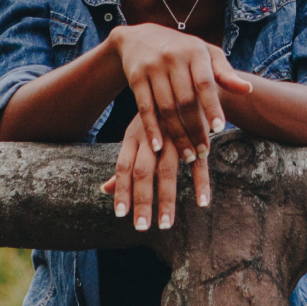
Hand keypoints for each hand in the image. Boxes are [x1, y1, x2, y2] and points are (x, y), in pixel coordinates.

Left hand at [101, 113, 210, 229]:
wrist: (189, 77)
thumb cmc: (159, 113)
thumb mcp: (137, 132)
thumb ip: (124, 161)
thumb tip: (104, 188)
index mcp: (135, 135)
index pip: (124, 166)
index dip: (121, 190)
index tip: (120, 214)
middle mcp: (153, 136)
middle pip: (144, 172)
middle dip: (143, 201)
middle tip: (142, 228)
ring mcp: (176, 135)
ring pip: (169, 171)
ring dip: (167, 199)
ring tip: (166, 224)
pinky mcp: (198, 135)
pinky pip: (199, 163)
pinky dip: (201, 183)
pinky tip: (202, 202)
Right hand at [111, 24, 251, 159]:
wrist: (141, 37)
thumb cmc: (183, 49)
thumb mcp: (206, 53)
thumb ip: (225, 73)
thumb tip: (248, 89)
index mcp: (195, 52)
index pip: (205, 83)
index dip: (212, 106)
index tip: (219, 129)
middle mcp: (173, 58)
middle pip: (185, 100)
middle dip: (195, 128)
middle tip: (203, 152)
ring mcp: (152, 68)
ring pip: (166, 108)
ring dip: (177, 134)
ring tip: (188, 155)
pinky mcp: (135, 78)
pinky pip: (145, 108)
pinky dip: (152, 129)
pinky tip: (159, 147)